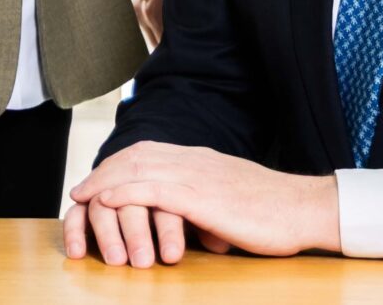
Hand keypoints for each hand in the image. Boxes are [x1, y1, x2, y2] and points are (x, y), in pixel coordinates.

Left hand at [65, 141, 340, 264]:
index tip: (97, 179)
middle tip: (78, 190)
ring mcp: (196, 176)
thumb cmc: (274, 212)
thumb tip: (196, 230)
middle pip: (135, 158)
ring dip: (105, 182)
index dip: (118, 165)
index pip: (148, 153)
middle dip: (103, 172)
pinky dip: (125, 192)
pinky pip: (154, 189)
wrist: (304, 208)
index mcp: (200, 160)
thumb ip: (209, 209)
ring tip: (82, 197)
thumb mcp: (232, 205)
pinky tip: (106, 200)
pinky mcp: (202, 197)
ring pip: (138, 169)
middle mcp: (193, 160)